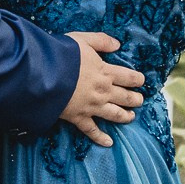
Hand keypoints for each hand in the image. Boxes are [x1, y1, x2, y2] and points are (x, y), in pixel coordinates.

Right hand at [62, 31, 145, 148]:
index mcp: (105, 72)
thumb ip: (101, 41)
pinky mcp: (79, 118)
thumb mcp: (82, 40)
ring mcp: (92, 107)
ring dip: (125, 116)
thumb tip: (117, 45)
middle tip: (140, 100)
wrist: (43, 76)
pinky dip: (101, 138)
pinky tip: (109, 143)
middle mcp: (103, 91)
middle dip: (135, 99)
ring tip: (131, 116)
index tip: (141, 81)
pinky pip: (92, 130)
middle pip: (125, 97)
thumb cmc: (62, 55)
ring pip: (114, 114)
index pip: (128, 77)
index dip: (137, 80)